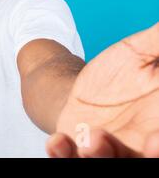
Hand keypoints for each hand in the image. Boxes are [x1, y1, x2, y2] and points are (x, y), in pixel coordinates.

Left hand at [47, 23, 158, 156]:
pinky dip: (63, 154)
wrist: (88, 88)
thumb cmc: (123, 73)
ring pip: (108, 161)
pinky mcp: (75, 149)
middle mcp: (138, 144)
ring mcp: (106, 150)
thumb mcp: (139, 54)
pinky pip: (69, 158)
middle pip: (147, 157)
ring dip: (102, 155)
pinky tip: (57, 141)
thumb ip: (156, 44)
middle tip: (150, 147)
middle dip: (150, 156)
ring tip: (93, 139)